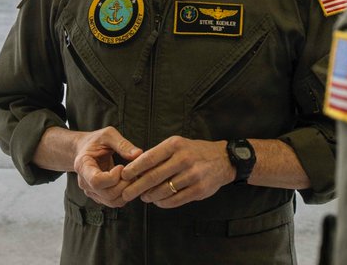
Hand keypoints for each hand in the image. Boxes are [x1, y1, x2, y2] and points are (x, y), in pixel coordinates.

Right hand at [72, 126, 142, 207]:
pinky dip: (124, 195)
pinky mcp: (99, 196)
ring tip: (131, 177)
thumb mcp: (108, 135)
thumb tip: (138, 154)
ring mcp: (91, 191)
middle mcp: (84, 182)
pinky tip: (128, 182)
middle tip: (132, 173)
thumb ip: (122, 144)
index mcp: (83, 165)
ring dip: (126, 191)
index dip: (113, 177)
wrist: (85, 149)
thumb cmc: (95, 141)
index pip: (96, 181)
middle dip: (124, 185)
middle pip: (106, 194)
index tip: (121, 167)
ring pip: (111, 201)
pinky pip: (113, 202)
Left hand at [119, 136, 233, 208]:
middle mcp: (183, 159)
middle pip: (153, 177)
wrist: (223, 159)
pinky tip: (158, 201)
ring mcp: (192, 175)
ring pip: (163, 191)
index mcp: (175, 145)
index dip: (134, 169)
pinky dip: (163, 203)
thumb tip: (136, 168)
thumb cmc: (194, 152)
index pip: (148, 158)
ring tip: (144, 197)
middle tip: (126, 194)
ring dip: (149, 196)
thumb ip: (159, 155)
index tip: (123, 176)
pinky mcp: (199, 189)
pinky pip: (175, 200)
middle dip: (136, 187)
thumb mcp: (177, 144)